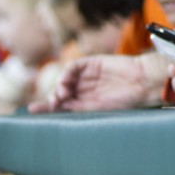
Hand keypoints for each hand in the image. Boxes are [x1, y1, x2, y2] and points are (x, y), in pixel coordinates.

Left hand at [30, 54, 162, 113]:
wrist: (142, 84)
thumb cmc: (125, 101)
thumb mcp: (97, 109)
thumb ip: (76, 108)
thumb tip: (55, 111)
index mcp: (84, 102)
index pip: (60, 104)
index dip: (46, 106)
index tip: (31, 109)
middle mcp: (83, 88)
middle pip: (59, 90)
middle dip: (52, 97)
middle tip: (54, 102)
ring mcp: (87, 75)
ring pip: (64, 78)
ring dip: (59, 85)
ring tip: (62, 94)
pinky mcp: (92, 63)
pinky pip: (73, 66)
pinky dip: (66, 73)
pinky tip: (66, 82)